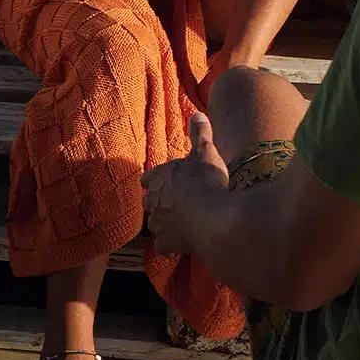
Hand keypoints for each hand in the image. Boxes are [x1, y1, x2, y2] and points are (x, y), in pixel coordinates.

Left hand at [142, 112, 229, 253]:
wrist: (211, 216)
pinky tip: (181, 244)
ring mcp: (158, 225)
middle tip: (174, 202)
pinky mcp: (167, 244)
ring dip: (164, 224)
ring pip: (154, 225)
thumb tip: (198, 113)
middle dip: (158, 202)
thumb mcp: (205, 151)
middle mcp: (153, 201)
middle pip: (148, 202)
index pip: (148, 178)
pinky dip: (170, 245)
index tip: (163, 180)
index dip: (155, 179)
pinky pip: (163, 246)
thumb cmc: (206, 180)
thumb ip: (200, 133)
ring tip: (179, 223)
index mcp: (158, 178)